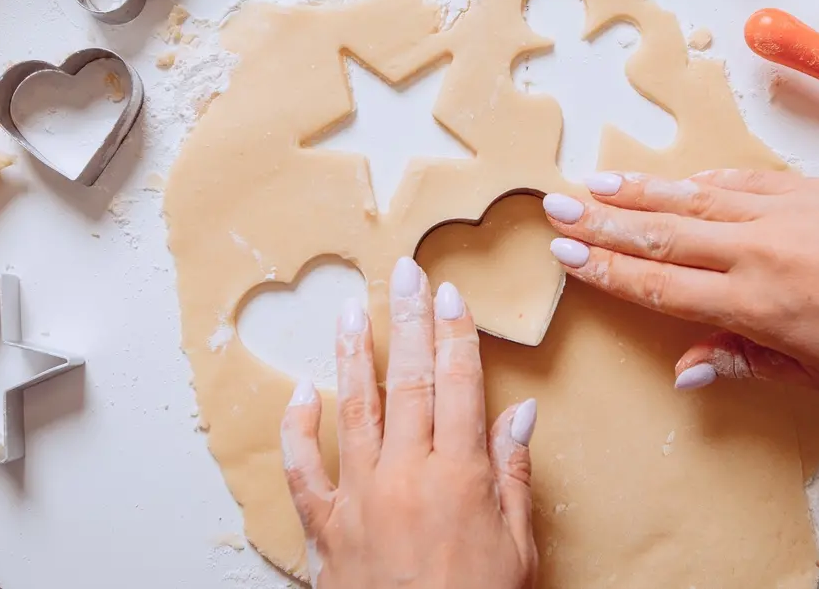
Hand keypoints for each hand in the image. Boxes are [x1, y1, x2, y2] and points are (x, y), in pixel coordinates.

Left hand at [281, 257, 538, 588]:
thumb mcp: (516, 545)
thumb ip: (512, 473)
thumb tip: (521, 410)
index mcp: (459, 475)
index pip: (460, 384)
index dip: (456, 334)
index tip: (450, 294)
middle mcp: (406, 473)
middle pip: (410, 381)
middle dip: (408, 321)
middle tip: (404, 273)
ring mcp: (360, 497)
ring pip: (355, 409)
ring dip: (355, 355)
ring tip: (352, 310)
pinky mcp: (326, 527)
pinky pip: (303, 470)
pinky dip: (298, 431)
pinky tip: (301, 394)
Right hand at [541, 170, 818, 394]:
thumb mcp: (817, 374)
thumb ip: (745, 360)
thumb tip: (689, 368)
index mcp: (753, 303)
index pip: (659, 284)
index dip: (607, 270)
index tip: (567, 253)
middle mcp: (756, 250)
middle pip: (661, 233)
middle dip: (602, 220)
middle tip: (555, 204)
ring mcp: (781, 212)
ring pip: (692, 199)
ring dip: (639, 191)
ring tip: (595, 180)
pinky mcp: (809, 189)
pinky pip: (740, 181)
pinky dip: (702, 180)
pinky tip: (677, 180)